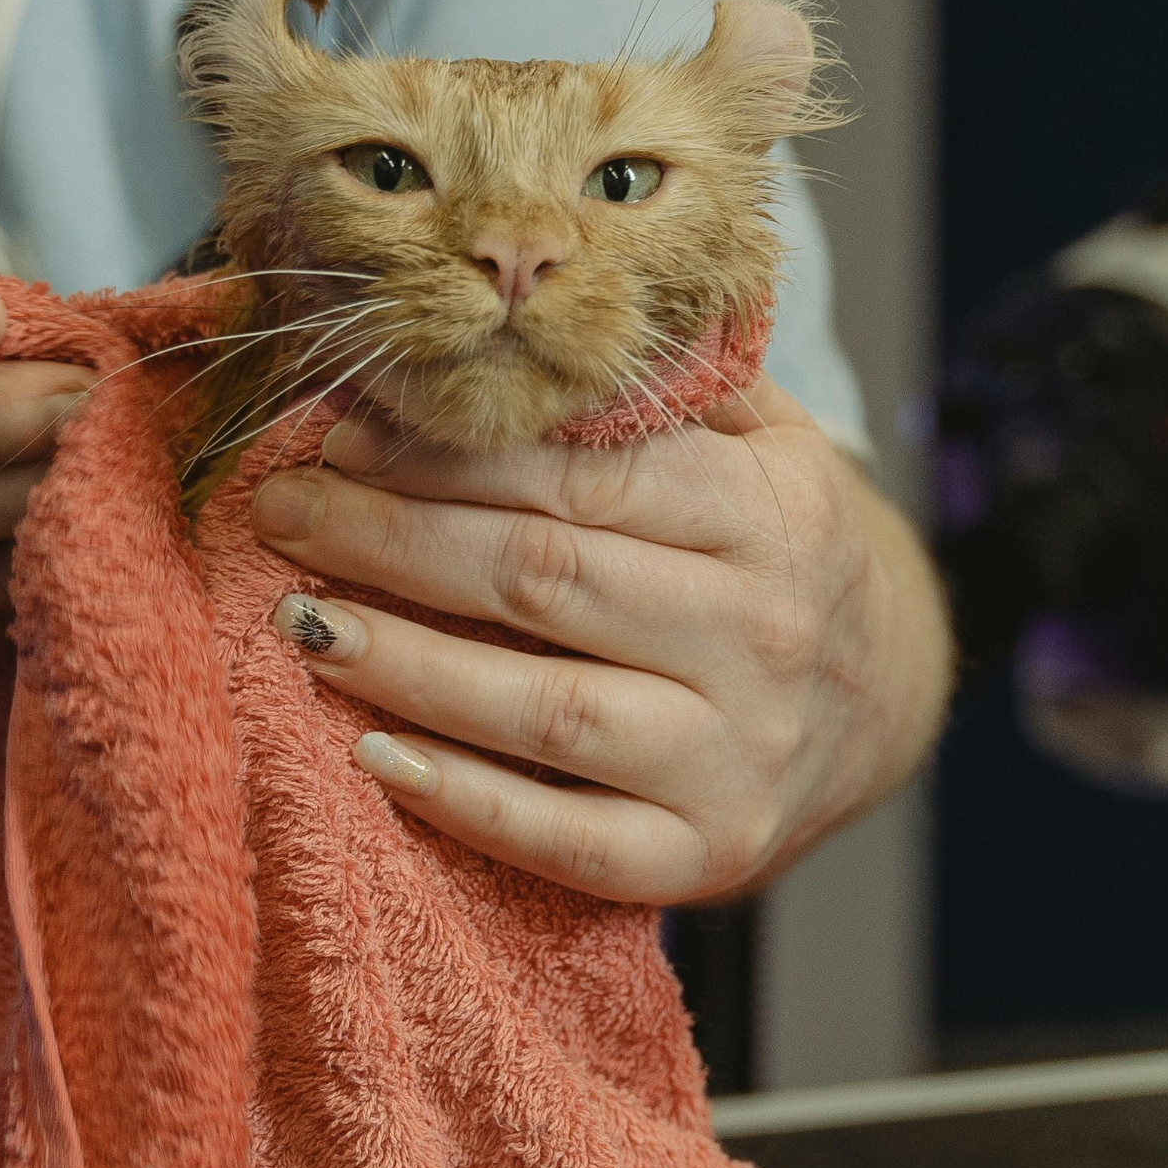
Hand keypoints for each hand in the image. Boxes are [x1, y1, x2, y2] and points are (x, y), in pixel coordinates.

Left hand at [245, 376, 950, 903]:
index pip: (586, 477)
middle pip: (545, 578)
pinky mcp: (707, 853)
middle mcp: (761, 634)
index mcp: (771, 515)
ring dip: (406, 666)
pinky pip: (569, 840)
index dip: (449, 458)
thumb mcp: (768, 445)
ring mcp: (735, 755)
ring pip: (546, 708)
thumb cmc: (781, 551)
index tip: (341, 441)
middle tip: (282, 514)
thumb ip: (669, 383)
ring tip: (300, 624)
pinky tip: (374, 758)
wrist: (886, 702)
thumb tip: (523, 314)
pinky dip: (465, 802)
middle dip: (392, 541)